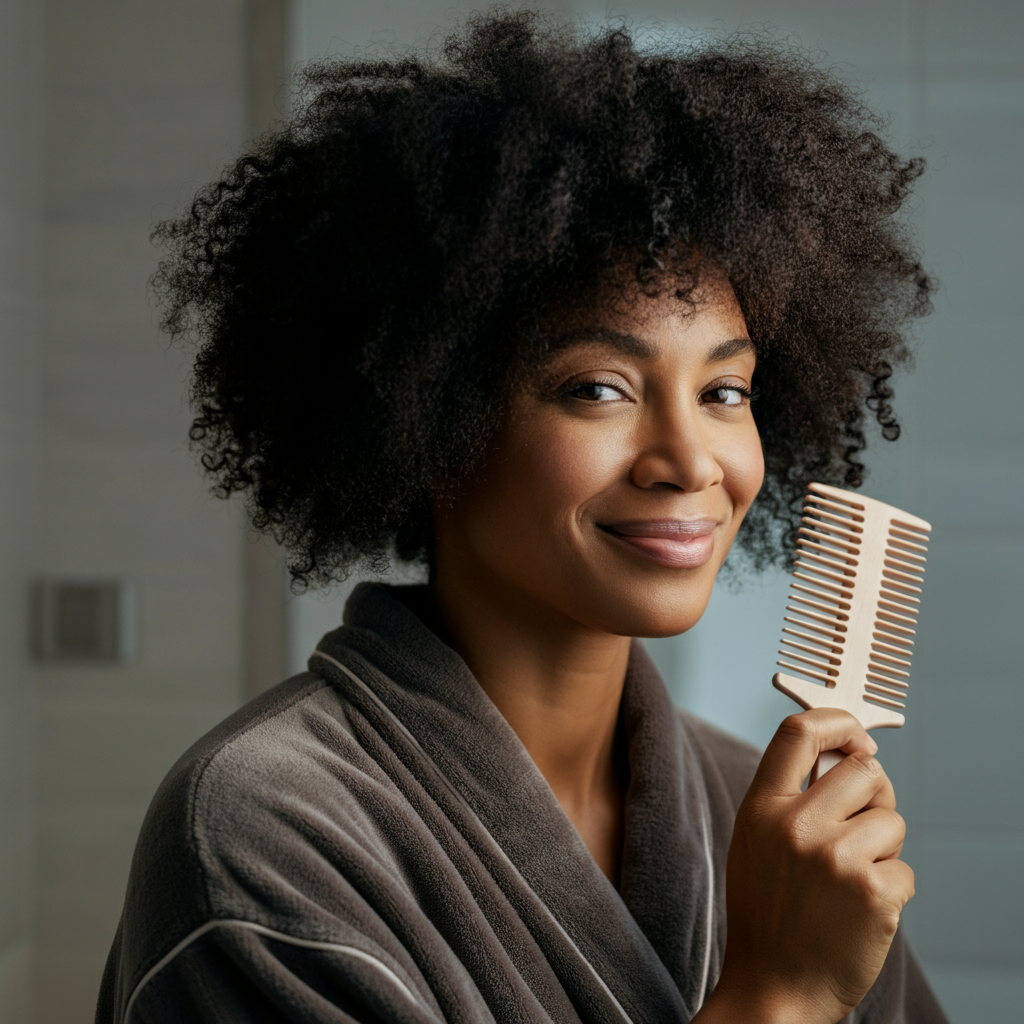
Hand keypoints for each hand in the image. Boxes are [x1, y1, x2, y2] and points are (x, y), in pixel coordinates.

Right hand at [696, 709, 913, 1023]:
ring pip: (891, 820)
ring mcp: (835, 858)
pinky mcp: (872, 893)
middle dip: (874, 792)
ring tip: (850, 880)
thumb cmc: (767, 914)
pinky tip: (860, 911)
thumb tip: (845, 754)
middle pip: (863, 769)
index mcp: (761, 808)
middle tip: (862, 823)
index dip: (835, 721)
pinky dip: (892, 889)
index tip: (854, 733)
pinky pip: (905, 869)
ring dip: (883, 847)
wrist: (774, 989)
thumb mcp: (755, 842)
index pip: (799, 734)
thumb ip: (789, 797)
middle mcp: (796, 826)